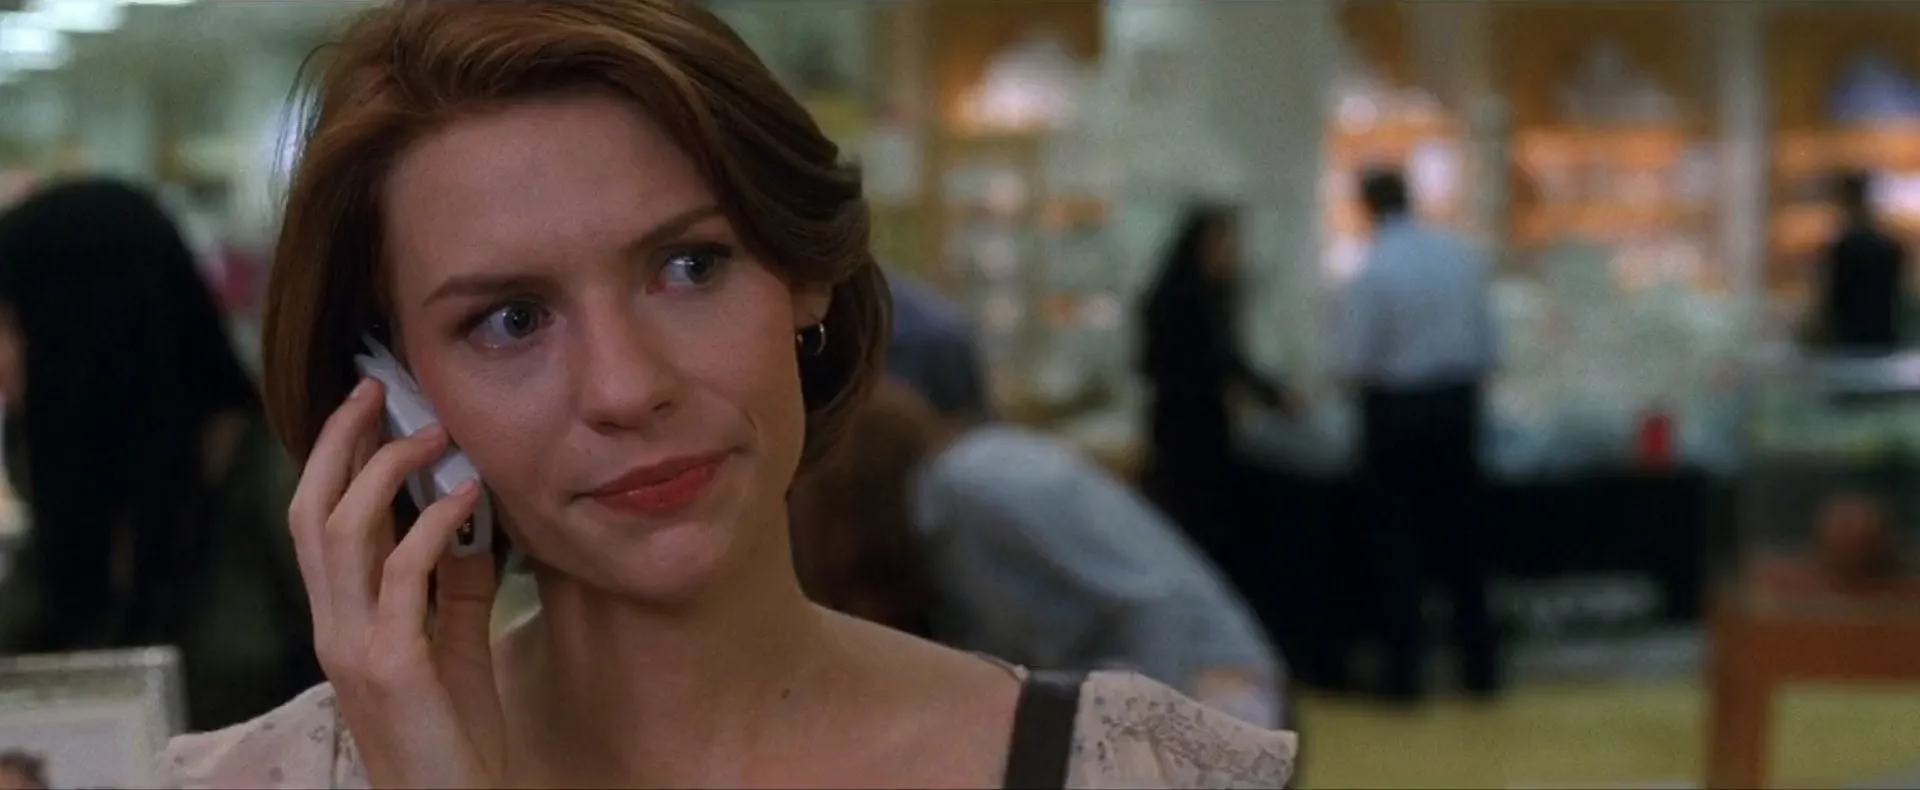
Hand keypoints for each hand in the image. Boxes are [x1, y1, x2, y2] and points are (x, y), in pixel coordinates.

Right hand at [287, 378, 505, 788]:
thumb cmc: (454, 738)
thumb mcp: (453, 647)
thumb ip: (454, 589)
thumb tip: (466, 522)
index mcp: (342, 621)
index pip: (317, 523)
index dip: (333, 459)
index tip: (366, 405)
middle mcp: (334, 628)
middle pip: (311, 512)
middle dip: (339, 442)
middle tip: (377, 388)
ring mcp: (354, 647)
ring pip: (341, 532)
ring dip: (386, 471)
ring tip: (435, 434)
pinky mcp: (391, 666)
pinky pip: (404, 575)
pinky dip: (432, 525)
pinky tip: (468, 495)